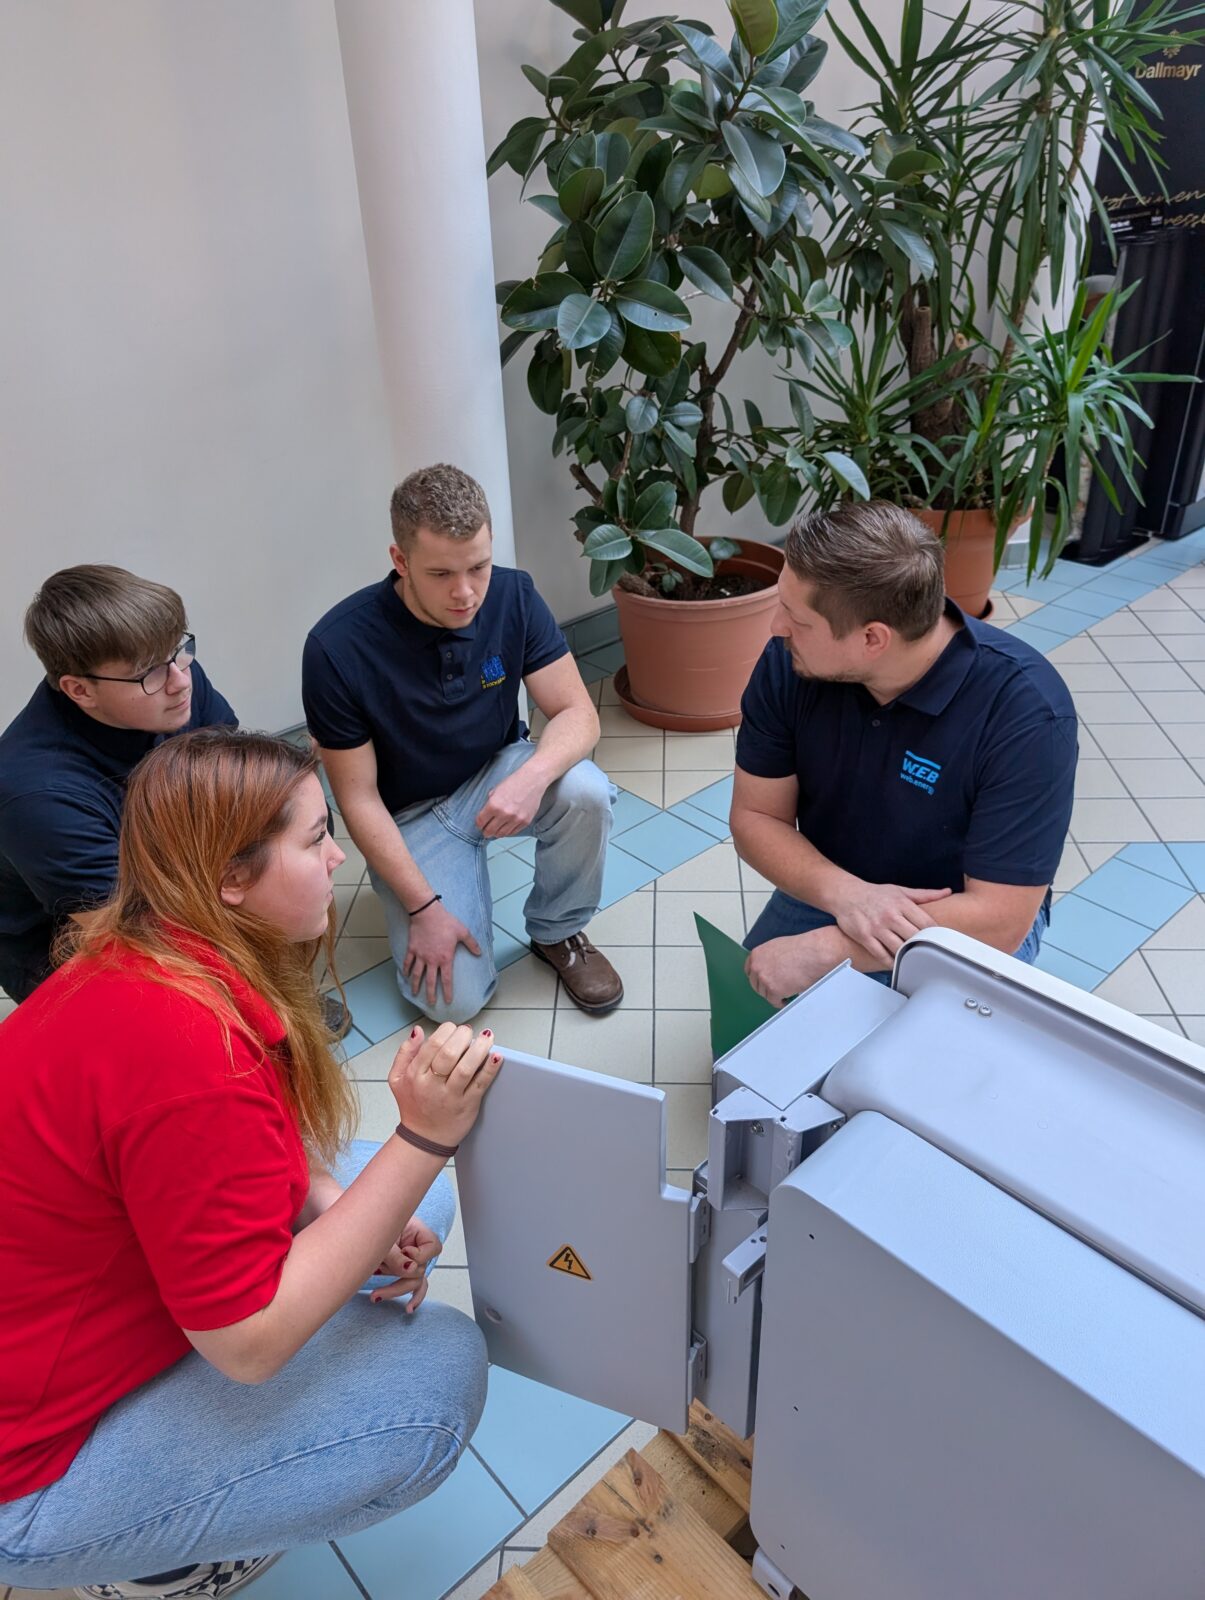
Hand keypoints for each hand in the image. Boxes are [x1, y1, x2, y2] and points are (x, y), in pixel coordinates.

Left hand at [370, 1218, 442, 1311]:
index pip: (432, 1246)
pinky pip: (414, 1286)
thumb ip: (396, 1255)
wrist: (354, 1226)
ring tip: (375, 1296)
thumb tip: (410, 1270)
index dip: (419, 1254)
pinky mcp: (403, 1269)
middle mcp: (416, 1246)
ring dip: (395, 1289)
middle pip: (420, 1269)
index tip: (404, 1250)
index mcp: (416, 1230)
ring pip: (414, 1281)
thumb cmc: (369, 1224)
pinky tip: (409, 1309)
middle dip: (399, 1277)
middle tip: (378, 1281)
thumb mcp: (383, 1239)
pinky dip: (413, 1297)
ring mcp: (411, 1259)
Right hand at [389, 1022, 502, 1149]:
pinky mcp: (467, 1105)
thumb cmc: (414, 1105)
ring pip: (466, 1068)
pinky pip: (480, 1084)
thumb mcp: (397, 1078)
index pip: (432, 1045)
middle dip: (462, 1036)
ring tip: (486, 1038)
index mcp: (415, 1074)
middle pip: (449, 1054)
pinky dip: (490, 1069)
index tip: (453, 1028)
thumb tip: (418, 1031)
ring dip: (479, 1049)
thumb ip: (405, 1052)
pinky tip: (496, 1057)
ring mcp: (450, 1096)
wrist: (424, 1137)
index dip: (446, 1031)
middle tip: (468, 1032)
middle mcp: (432, 1085)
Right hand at [403, 902, 480, 1010]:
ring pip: (417, 974)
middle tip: (431, 1003)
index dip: (447, 992)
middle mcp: (432, 960)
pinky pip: (408, 962)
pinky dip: (406, 970)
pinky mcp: (412, 949)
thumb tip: (479, 953)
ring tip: (415, 994)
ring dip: (416, 985)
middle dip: (431, 994)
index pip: (447, 980)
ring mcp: (420, 956)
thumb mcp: (463, 932)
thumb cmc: (446, 922)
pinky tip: (405, 976)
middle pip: (430, 981)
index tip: (447, 1001)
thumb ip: (472, 944)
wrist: (427, 913)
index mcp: (445, 958)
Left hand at [474, 765, 547, 838]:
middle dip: (486, 832)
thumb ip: (489, 803)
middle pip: (490, 830)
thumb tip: (485, 815)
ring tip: (495, 831)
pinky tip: (505, 828)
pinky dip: (507, 832)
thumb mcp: (495, 790)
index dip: (478, 824)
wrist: (532, 780)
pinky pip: (513, 832)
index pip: (481, 821)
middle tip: (485, 832)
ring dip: (496, 833)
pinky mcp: (525, 822)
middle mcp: (504, 814)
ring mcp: (516, 819)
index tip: (480, 825)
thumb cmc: (514, 782)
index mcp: (494, 805)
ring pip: (501, 834)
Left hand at [745, 928, 844, 1008]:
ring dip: (774, 995)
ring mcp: (764, 978)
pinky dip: (781, 1002)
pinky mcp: (774, 990)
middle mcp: (757, 966)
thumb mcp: (778, 947)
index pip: (750, 971)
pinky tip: (788, 998)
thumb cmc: (802, 948)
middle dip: (766, 988)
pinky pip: (774, 1001)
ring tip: (785, 993)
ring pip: (765, 994)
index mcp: (757, 954)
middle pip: (756, 984)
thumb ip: (768, 958)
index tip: (763, 982)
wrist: (813, 953)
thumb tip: (769, 968)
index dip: (758, 978)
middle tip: (776, 990)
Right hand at [831, 881, 951, 967]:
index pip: (926, 923)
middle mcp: (890, 915)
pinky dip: (890, 962)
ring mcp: (877, 927)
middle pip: (914, 937)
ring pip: (898, 948)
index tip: (941, 942)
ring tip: (915, 961)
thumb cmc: (875, 894)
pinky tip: (897, 964)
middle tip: (930, 955)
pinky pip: (881, 954)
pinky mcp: (864, 936)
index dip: (936, 935)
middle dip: (923, 947)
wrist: (846, 894)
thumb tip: (947, 892)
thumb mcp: (900, 891)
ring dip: (907, 956)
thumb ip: (925, 894)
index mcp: (902, 904)